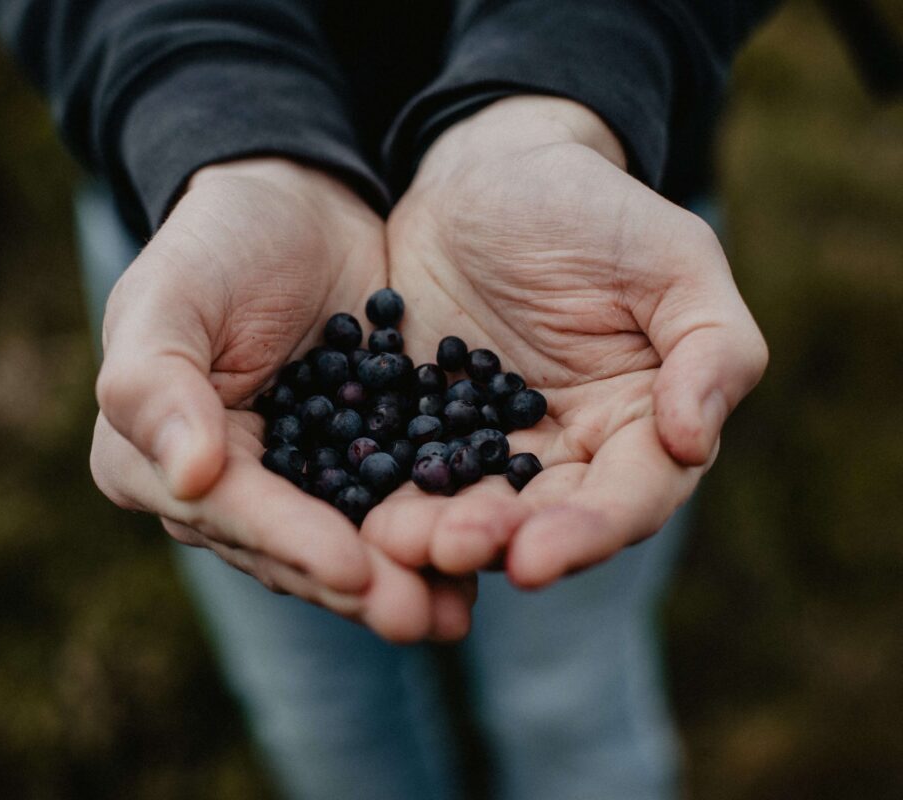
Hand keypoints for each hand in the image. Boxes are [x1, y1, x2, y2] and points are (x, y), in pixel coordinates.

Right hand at [90, 158, 475, 640]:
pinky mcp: (357, 462)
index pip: (226, 512)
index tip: (353, 570)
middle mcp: (219, 488)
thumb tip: (187, 478)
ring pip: (343, 542)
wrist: (297, 204)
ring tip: (457, 609)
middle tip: (418, 615)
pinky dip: (431, 530)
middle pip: (288, 549)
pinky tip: (481, 553)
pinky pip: (391, 504)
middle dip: (355, 584)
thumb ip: (156, 383)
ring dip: (399, 578)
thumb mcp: (169, 294)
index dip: (289, 542)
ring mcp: (292, 481)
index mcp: (151, 458)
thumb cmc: (217, 241)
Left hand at [363, 97, 767, 587]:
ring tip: (395, 543)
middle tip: (449, 549)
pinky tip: (357, 514)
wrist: (487, 173)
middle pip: (543, 518)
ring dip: (437, 533)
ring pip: (471, 505)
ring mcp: (489, 442)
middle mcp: (568, 450)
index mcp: (641, 423)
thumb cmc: (594, 209)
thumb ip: (711, 347)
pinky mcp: (424, 424)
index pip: (629, 497)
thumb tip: (693, 441)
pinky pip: (408, 467)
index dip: (588, 533)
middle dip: (498, 540)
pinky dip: (387, 493)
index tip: (534, 559)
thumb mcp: (674, 258)